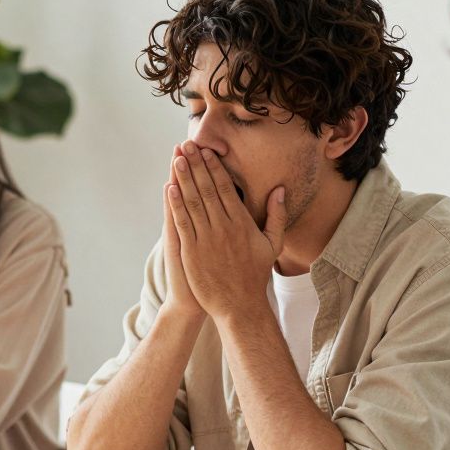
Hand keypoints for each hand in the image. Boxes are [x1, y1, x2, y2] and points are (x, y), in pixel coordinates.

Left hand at [168, 141, 286, 321]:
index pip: (225, 188)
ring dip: (184, 178)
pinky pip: (182, 222)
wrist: (239, 305)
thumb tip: (280, 190)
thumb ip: (277, 216)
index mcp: (242, 222)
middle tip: (187, 145)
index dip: (214, 167)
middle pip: (206, 189)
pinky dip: (175, 204)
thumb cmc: (255, 274)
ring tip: (177, 158)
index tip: (206, 151)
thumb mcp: (273, 244)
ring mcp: (206, 238)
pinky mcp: (192, 251)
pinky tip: (170, 187)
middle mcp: (223, 226)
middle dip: (197, 165)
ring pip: (193, 201)